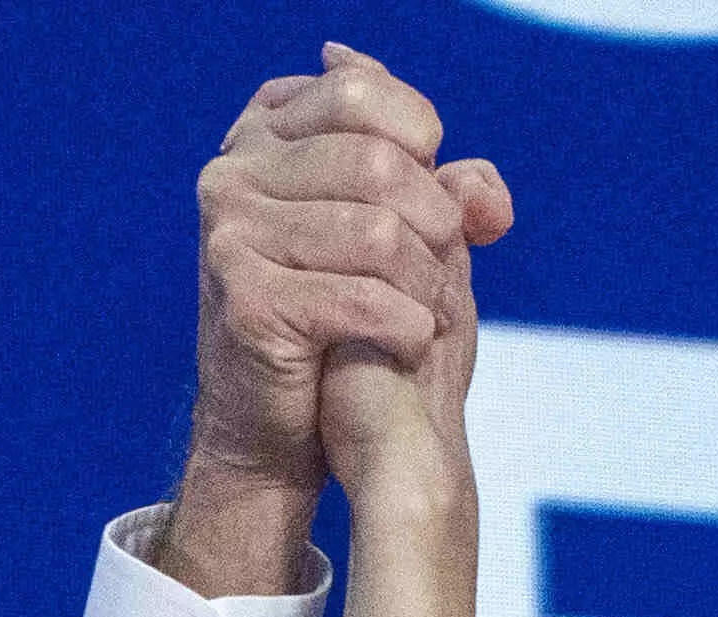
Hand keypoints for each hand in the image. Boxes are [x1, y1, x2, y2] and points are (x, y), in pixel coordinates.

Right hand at [162, 45, 509, 605]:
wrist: (275, 426)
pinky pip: (360, 297)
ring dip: (425, 281)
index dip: (419, 138)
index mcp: (262, 135)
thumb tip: (486, 196)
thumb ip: (446, 195)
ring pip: (377, 232)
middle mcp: (232, 172)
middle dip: (434, 222)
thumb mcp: (399, 241)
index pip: (357, 91)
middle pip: (377, 162)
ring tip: (426, 313)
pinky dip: (406, 325)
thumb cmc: (339, 324)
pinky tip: (408, 341)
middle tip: (442, 273)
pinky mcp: (244, 298)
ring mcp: (231, 232)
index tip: (433, 196)